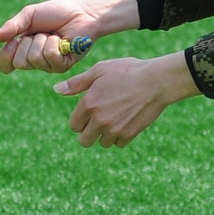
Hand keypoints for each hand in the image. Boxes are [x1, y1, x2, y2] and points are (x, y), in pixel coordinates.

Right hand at [0, 0, 138, 73]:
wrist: (81, 12)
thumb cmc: (56, 13)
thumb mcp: (29, 15)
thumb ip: (12, 27)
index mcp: (23, 49)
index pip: (6, 64)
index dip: (5, 56)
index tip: (11, 42)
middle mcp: (34, 60)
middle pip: (19, 62)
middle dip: (28, 43)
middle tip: (39, 33)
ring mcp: (48, 65)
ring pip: (34, 59)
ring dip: (43, 41)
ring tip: (53, 35)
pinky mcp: (62, 66)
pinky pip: (50, 57)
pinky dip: (55, 44)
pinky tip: (62, 40)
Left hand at [56, 52, 196, 146]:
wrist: (156, 80)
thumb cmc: (127, 71)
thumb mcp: (100, 70)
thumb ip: (77, 83)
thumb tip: (56, 89)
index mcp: (88, 104)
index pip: (74, 126)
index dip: (80, 121)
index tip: (88, 115)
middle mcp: (99, 119)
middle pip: (84, 141)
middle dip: (89, 133)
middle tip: (99, 122)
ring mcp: (114, 129)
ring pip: (102, 143)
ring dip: (106, 135)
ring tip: (115, 119)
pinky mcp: (129, 134)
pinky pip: (119, 144)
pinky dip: (121, 137)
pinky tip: (126, 122)